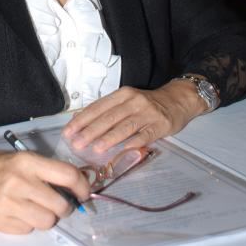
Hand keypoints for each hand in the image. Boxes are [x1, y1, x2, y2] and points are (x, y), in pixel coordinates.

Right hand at [0, 148, 89, 234]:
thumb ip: (46, 172)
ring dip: (46, 218)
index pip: (67, 175)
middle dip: (64, 208)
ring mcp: (7, 203)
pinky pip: (27, 230)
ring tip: (34, 208)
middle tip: (58, 204)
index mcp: (28, 161)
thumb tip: (76, 187)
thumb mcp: (22, 160)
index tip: (84, 193)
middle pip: (60, 205)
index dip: (82, 186)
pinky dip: (26, 224)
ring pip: (46, 222)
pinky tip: (16, 212)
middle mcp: (19, 181)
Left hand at [61, 80, 206, 152]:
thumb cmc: (146, 103)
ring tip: (95, 148)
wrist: (176, 100)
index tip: (69, 131)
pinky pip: (143, 136)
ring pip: (124, 126)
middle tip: (76, 143)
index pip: (98, 107)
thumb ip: (106, 110)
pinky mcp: (159, 125)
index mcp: (122, 94)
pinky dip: (132, 144)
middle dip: (90, 131)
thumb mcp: (125, 100)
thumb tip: (79, 120)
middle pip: (108, 117)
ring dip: (108, 138)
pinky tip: (122, 151)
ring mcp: (147, 113)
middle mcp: (133, 101)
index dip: (82, 119)